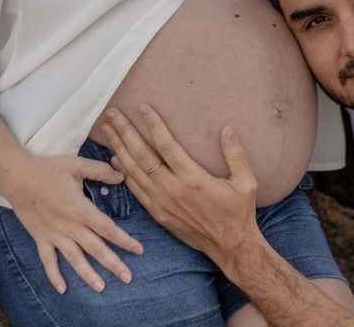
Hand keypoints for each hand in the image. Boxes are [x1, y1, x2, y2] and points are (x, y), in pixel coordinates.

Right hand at [0, 153, 143, 293]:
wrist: (17, 177)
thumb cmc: (48, 169)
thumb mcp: (77, 165)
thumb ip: (100, 171)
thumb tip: (122, 176)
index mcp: (80, 209)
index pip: (107, 228)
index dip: (124, 240)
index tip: (139, 250)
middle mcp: (69, 226)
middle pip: (95, 248)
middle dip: (112, 264)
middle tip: (128, 278)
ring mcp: (54, 234)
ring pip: (74, 259)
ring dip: (87, 275)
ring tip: (101, 288)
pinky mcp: (40, 238)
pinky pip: (48, 260)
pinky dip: (54, 275)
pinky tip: (62, 289)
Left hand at [100, 105, 258, 260]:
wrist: (229, 247)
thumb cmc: (238, 212)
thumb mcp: (246, 182)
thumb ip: (236, 154)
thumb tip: (227, 128)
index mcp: (192, 177)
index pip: (166, 145)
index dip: (153, 124)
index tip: (142, 107)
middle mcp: (171, 189)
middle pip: (141, 155)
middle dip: (125, 132)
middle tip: (112, 114)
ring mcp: (161, 202)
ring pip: (133, 171)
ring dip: (118, 149)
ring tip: (106, 130)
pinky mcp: (158, 214)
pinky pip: (135, 190)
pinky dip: (123, 173)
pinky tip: (114, 160)